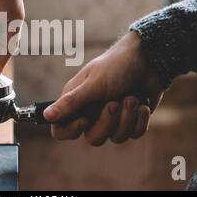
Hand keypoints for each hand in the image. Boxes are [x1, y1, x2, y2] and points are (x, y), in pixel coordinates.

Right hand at [43, 31, 164, 144]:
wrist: (151, 59)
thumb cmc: (117, 65)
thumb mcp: (93, 84)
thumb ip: (70, 102)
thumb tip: (46, 116)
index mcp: (76, 101)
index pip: (61, 128)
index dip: (71, 130)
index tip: (85, 120)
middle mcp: (91, 111)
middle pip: (92, 138)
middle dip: (107, 122)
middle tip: (115, 103)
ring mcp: (112, 116)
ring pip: (114, 137)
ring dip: (126, 118)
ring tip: (132, 98)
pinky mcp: (131, 119)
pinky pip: (133, 134)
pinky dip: (139, 119)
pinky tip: (142, 104)